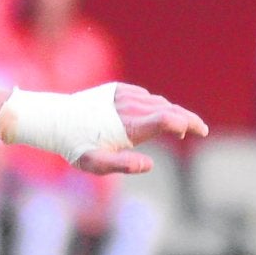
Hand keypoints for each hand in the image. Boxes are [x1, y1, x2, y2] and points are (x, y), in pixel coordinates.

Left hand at [75, 84, 208, 174]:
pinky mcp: (119, 89)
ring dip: (173, 112)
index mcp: (128, 125)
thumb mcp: (95, 163)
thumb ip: (122, 165)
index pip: (165, 118)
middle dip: (187, 119)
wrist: (54, 120)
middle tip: (200, 130)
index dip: (185, 123)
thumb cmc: (76, 146)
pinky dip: (156, 105)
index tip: (197, 131)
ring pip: (158, 102)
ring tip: (182, 126)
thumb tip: (148, 165)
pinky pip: (145, 96)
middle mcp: (129, 106)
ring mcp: (124, 95)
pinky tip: (159, 114)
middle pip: (168, 108)